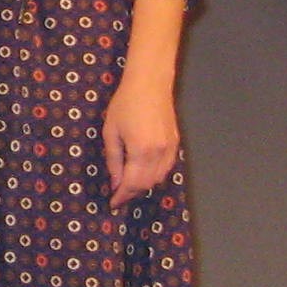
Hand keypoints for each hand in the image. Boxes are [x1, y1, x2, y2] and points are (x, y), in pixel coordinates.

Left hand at [103, 76, 179, 206]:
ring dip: (144, 186)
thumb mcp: (111, 131)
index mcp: (141, 151)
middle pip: (147, 184)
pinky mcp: (176, 143)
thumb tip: (115, 182)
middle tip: (118, 195)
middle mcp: (159, 154)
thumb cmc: (125, 104)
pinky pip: (167, 168)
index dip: (122, 196)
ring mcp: (170, 149)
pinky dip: (155, 176)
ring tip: (129, 186)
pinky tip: (144, 174)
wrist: (150, 84)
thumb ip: (114, 159)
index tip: (113, 203)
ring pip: (159, 178)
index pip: (132, 183)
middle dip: (132, 193)